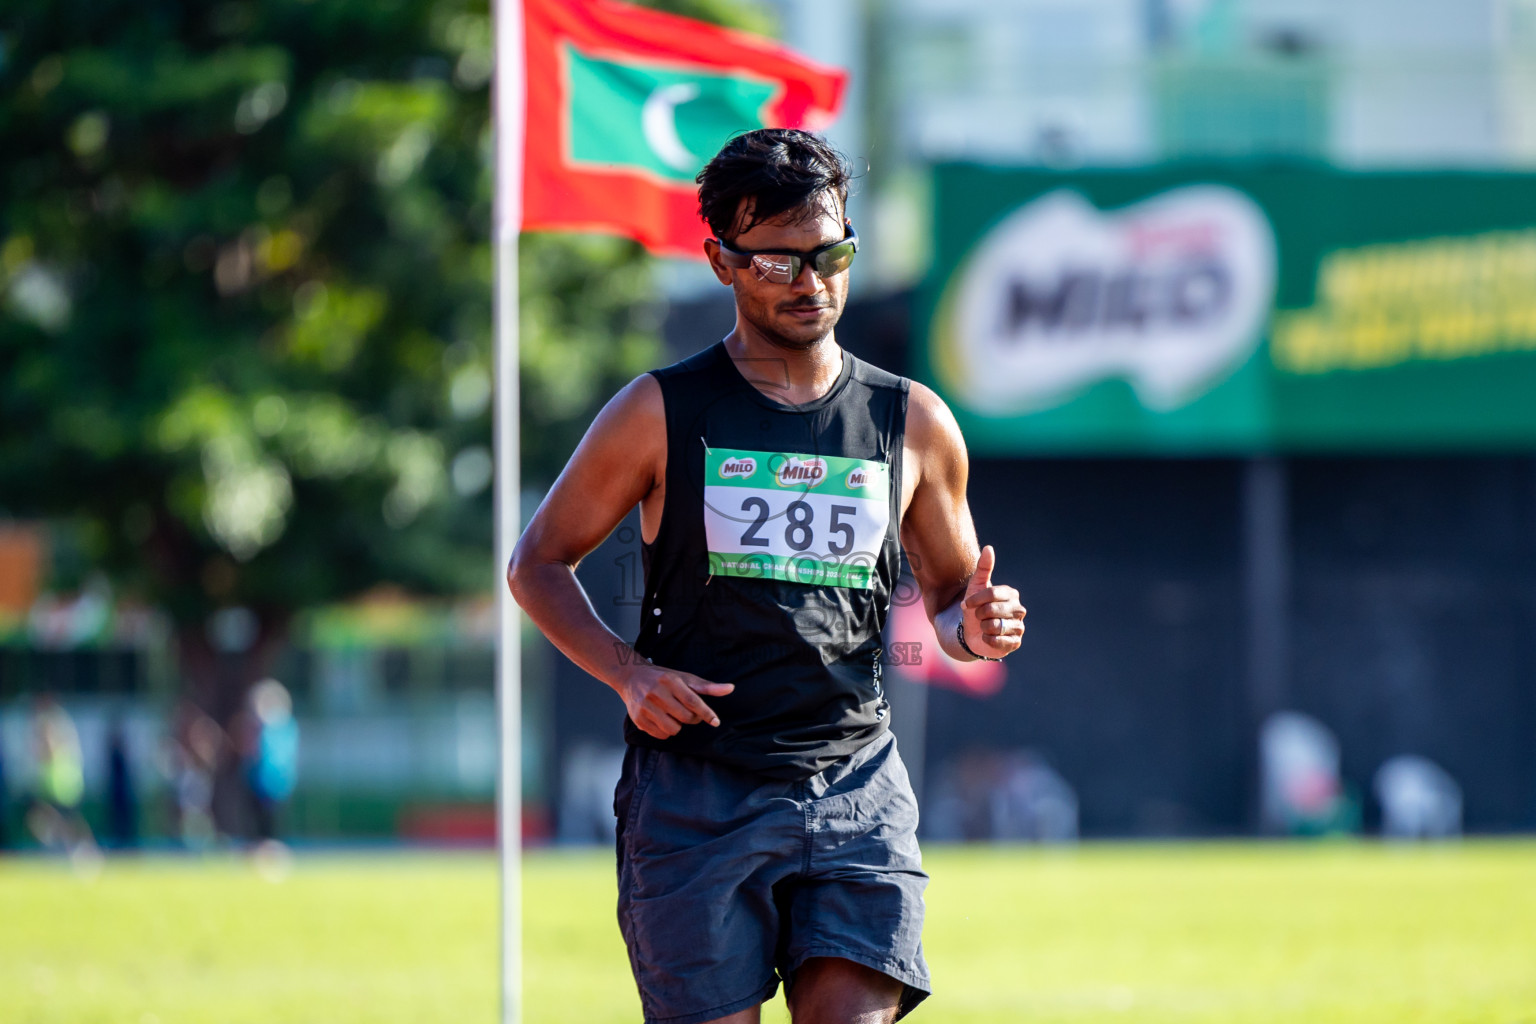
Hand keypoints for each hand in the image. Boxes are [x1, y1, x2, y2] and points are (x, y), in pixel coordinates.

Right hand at [617, 662, 734, 738]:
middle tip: (688, 712)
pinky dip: (666, 731)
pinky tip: (662, 719)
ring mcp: (645, 707)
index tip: (715, 722)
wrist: (631, 677)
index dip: (706, 713)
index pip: (692, 701)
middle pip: (684, 717)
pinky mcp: (638, 719)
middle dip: (691, 718)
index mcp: (670, 681)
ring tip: (673, 715)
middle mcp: (656, 693)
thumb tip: (730, 688)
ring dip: (678, 725)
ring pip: (673, 729)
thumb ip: (707, 687)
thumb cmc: (663, 678)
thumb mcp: (684, 678)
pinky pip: (661, 735)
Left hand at [961, 545, 1025, 657]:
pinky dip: (988, 640)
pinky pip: (999, 642)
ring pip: (995, 626)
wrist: (971, 632)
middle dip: (978, 614)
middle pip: (992, 610)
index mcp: (1011, 594)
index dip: (975, 600)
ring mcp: (1019, 626)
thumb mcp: (975, 586)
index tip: (966, 604)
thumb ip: (983, 567)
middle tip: (978, 616)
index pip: (992, 594)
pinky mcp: (1016, 642)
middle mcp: (1019, 609)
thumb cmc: (975, 607)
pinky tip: (987, 637)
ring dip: (983, 627)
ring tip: (984, 626)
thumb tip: (988, 548)